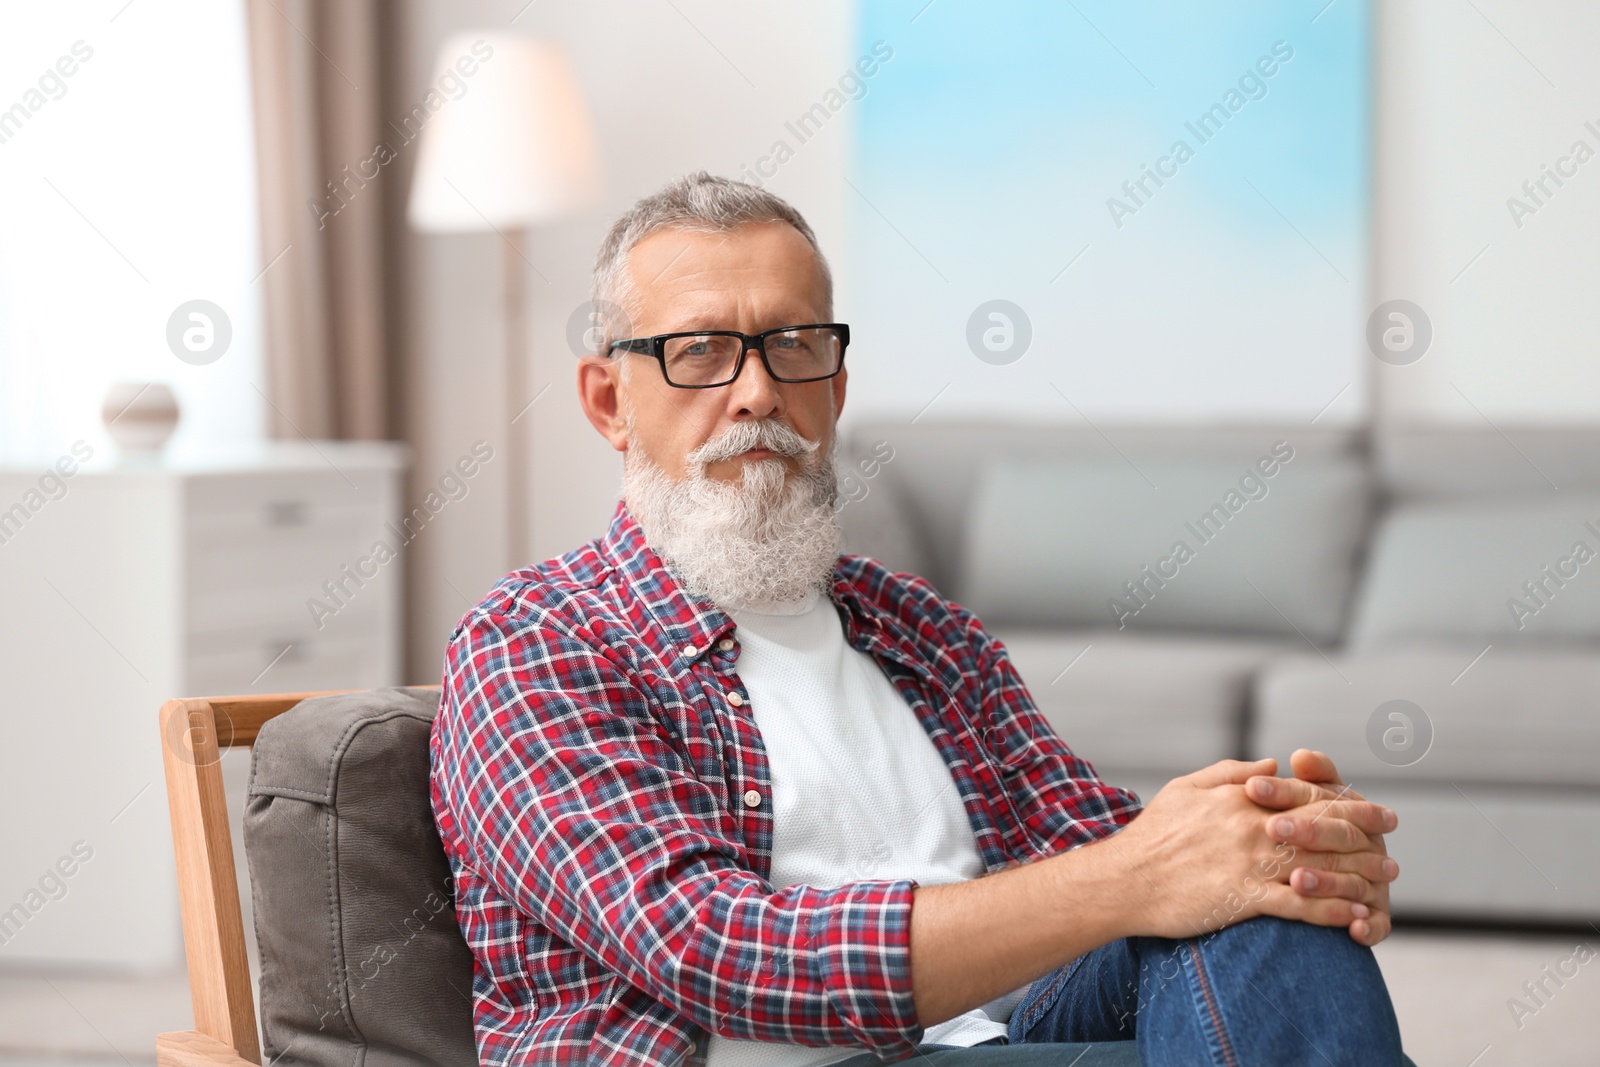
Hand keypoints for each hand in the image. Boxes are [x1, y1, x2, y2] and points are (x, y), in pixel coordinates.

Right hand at [1108, 758, 1392, 940]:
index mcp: (1242, 798)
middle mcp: (1252, 826)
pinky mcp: (1243, 898)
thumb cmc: (1152, 835)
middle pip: (1323, 828)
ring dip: (1358, 874)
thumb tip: (1275, 763)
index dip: (1349, 803)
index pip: (1307, 795)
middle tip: (1393, 848)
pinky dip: (1331, 909)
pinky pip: (1299, 904)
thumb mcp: (1186, 788)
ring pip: (1319, 865)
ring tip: (1384, 882)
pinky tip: (1354, 915)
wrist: (1124, 880)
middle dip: (1365, 837)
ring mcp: (1249, 863)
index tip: (1377, 811)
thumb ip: (1232, 772)